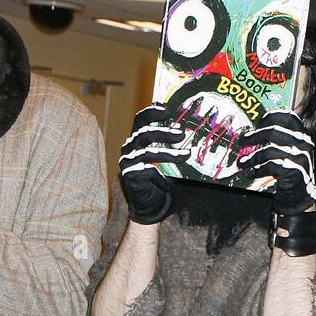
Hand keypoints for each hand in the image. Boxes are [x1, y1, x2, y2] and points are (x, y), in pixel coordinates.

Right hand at [119, 104, 189, 224]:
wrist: (152, 205)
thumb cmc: (160, 180)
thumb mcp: (167, 159)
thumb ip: (170, 144)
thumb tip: (187, 130)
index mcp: (137, 140)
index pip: (140, 120)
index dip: (152, 113)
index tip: (167, 111)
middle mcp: (129, 148)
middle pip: (144, 133)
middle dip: (164, 132)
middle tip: (182, 134)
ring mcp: (127, 162)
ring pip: (147, 152)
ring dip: (169, 153)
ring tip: (186, 155)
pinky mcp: (128, 176)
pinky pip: (144, 169)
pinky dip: (158, 173)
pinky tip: (166, 180)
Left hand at [239, 110, 315, 212]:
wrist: (299, 196)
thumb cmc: (288, 172)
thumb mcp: (284, 153)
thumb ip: (274, 141)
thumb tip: (248, 134)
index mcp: (301, 135)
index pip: (288, 116)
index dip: (271, 116)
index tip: (257, 123)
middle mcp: (303, 144)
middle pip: (273, 132)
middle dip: (254, 136)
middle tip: (242, 142)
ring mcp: (301, 158)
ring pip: (269, 150)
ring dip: (252, 158)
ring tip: (242, 163)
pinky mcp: (296, 172)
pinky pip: (271, 166)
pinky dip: (257, 170)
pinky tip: (250, 174)